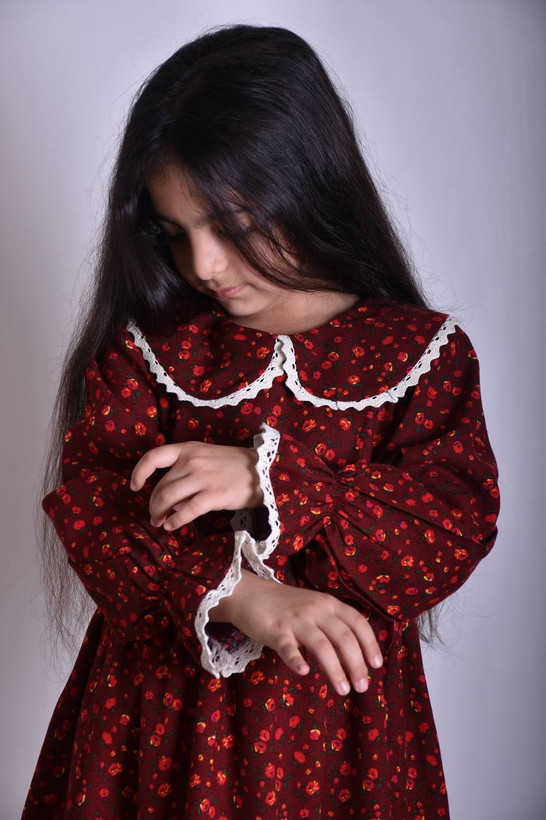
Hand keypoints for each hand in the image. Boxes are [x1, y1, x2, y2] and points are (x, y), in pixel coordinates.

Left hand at [130, 442, 263, 529]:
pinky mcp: (213, 495)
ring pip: (168, 498)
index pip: (153, 457)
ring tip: (160, 522)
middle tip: (154, 515)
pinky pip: (186, 511)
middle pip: (161, 486)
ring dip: (159, 513)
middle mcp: (192, 461)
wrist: (261, 470)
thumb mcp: (206, 457)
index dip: (139, 472)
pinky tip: (172, 526)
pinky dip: (175, 521)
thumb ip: (185, 472)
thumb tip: (169, 498)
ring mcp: (202, 478)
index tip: (134, 486)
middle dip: (153, 504)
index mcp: (188, 449)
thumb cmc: (232, 465)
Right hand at [210, 570, 383, 695]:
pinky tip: (304, 672)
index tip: (376, 665)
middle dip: (357, 664)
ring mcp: (296, 620)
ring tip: (344, 690)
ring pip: (322, 645)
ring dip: (335, 669)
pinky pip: (288, 647)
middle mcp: (316, 610)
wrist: (249, 594)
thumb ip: (333, 625)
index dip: (370, 644)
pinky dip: (297, 660)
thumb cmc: (286, 606)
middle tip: (362, 686)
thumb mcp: (315, 608)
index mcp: (329, 604)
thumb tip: (355, 656)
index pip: (357, 623)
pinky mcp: (276, 631)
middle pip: (344, 637)